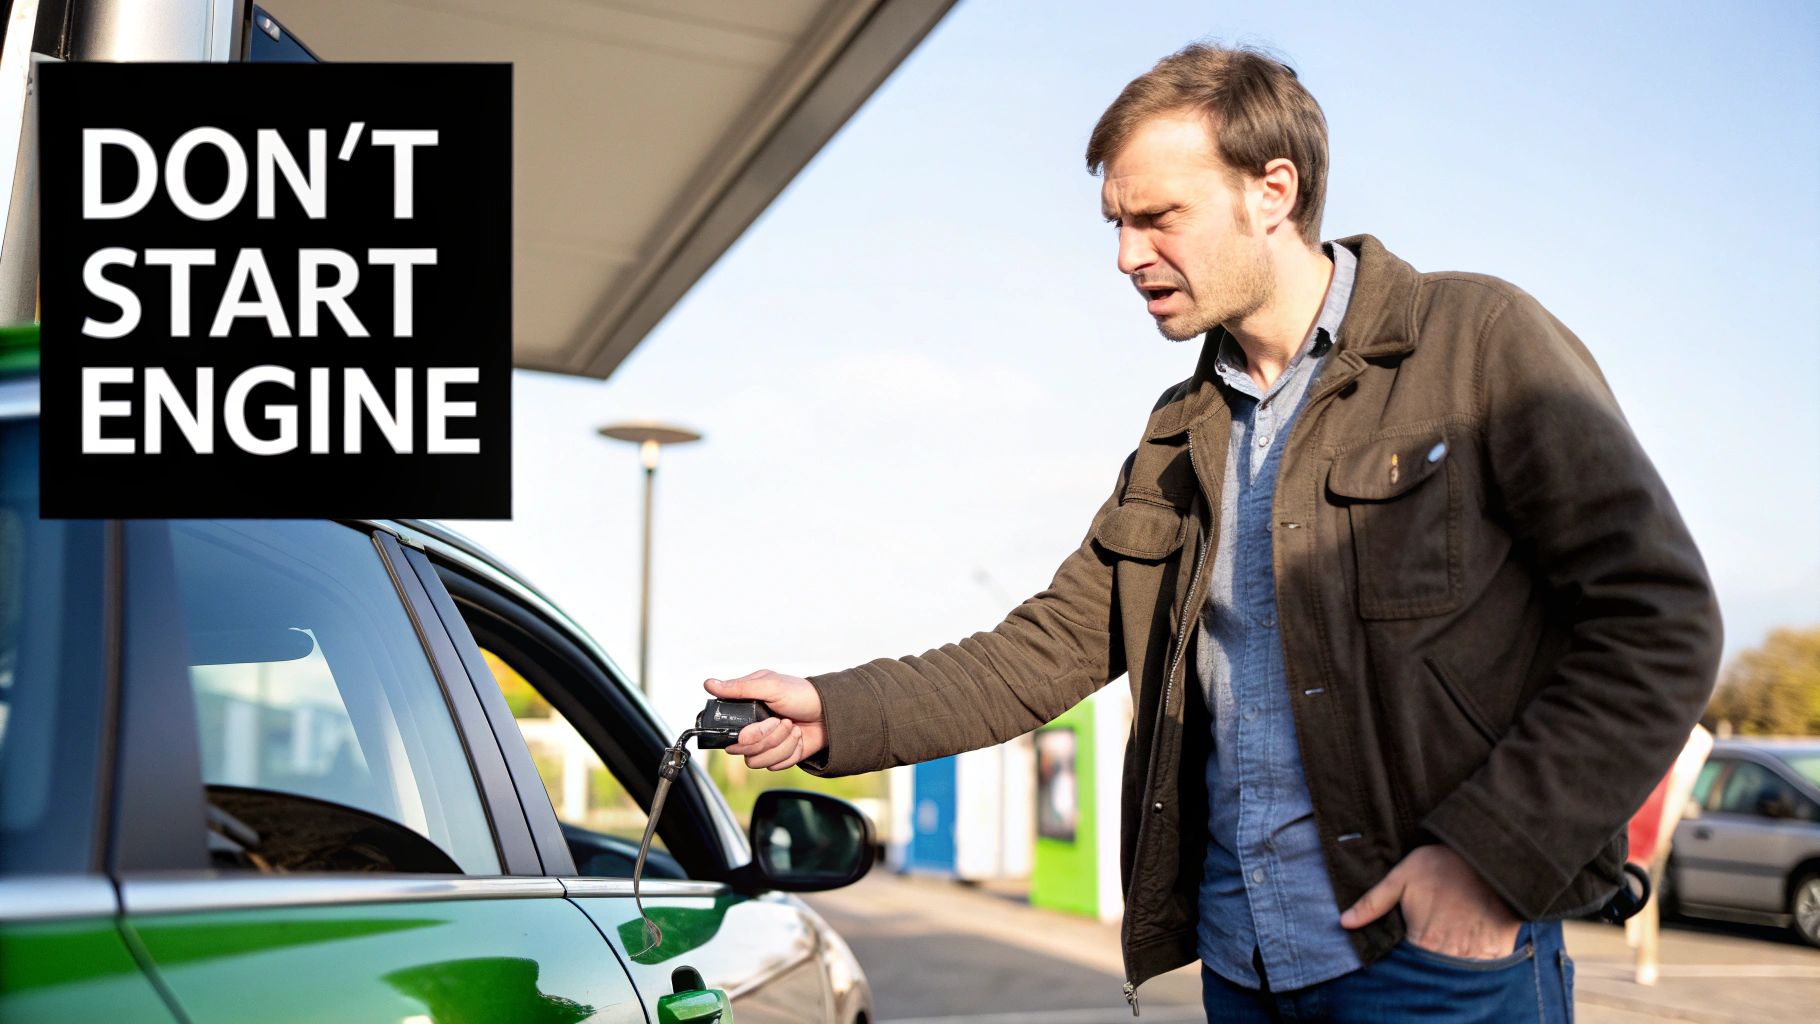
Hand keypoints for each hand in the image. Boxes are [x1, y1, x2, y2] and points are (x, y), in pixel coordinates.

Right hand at [703, 670, 825, 770]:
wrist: (830, 713)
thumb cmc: (801, 693)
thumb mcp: (769, 685)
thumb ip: (738, 688)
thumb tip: (709, 683)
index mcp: (745, 710)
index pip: (727, 732)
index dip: (743, 734)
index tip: (757, 726)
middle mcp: (752, 729)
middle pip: (742, 750)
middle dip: (767, 737)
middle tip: (783, 720)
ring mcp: (765, 744)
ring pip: (758, 761)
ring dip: (780, 744)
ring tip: (793, 727)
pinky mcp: (779, 757)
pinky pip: (775, 766)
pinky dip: (790, 752)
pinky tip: (798, 737)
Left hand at [1340, 844, 1522, 959]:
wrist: (1494, 858)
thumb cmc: (1446, 864)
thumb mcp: (1404, 876)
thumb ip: (1374, 901)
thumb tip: (1344, 922)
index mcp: (1423, 939)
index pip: (1407, 965)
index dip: (1405, 958)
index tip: (1406, 945)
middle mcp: (1449, 954)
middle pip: (1431, 969)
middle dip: (1427, 959)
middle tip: (1430, 936)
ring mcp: (1475, 955)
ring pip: (1456, 971)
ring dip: (1449, 961)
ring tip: (1447, 937)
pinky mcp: (1498, 951)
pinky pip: (1482, 966)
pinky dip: (1474, 957)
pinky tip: (1469, 939)